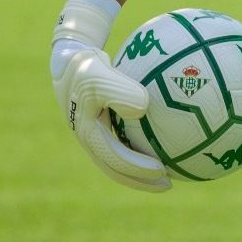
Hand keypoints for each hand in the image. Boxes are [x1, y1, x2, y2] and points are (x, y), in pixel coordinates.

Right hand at [50, 0, 170, 192]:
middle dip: (141, 180)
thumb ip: (119, 89)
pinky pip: (126, 138)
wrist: (72, 57)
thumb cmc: (86, 66)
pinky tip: (165, 137)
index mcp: (88, 134)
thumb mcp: (99, 74)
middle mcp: (91, 139)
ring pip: (120, 157)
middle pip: (117, 169)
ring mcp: (96, 132)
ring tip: (170, 167)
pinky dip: (142, 142)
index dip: (138, 170)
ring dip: (141, 167)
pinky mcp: (103, 123)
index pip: (115, 160)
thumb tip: (145, 107)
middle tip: (169, 183)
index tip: (162, 171)